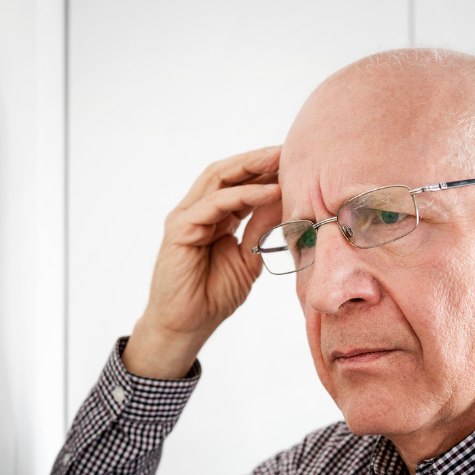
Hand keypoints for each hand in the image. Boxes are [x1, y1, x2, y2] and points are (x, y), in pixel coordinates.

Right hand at [122, 146, 281, 378]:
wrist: (188, 325)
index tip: (295, 162)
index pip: (239, 184)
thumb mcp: (248, 257)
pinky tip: (269, 192)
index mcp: (214, 217)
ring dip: (251, 167)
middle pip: (227, 173)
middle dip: (258, 159)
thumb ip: (262, 227)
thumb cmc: (213, 296)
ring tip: (280, 159)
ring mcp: (186, 218)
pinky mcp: (180, 229)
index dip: (265, 171)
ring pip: (218, 180)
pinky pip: (214, 204)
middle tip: (288, 149)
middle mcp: (197, 212)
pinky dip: (242, 195)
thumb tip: (286, 199)